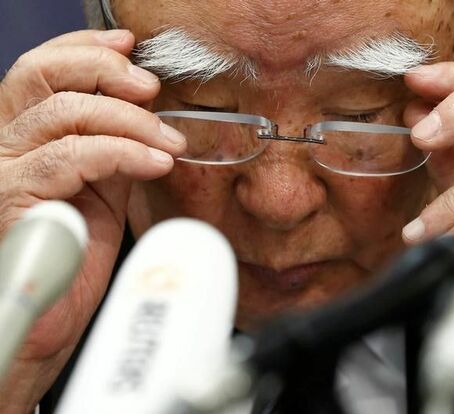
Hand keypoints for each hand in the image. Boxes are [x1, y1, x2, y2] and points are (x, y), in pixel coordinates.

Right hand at [0, 30, 185, 411]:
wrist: (52, 321)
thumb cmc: (76, 262)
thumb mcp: (104, 192)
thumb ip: (115, 151)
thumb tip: (146, 116)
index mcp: (30, 142)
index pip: (43, 73)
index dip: (84, 50)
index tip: (129, 49)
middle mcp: (7, 149)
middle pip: (40, 76)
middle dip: (105, 72)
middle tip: (149, 88)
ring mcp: (4, 173)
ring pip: (63, 115)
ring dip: (130, 122)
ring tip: (168, 143)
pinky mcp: (11, 200)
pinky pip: (70, 158)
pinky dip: (122, 153)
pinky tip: (154, 162)